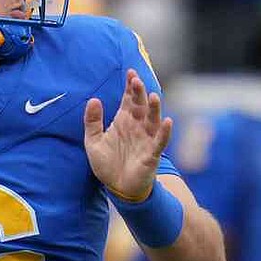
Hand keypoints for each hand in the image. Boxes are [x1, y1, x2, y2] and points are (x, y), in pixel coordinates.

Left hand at [84, 69, 172, 200]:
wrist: (117, 188)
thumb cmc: (107, 164)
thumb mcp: (93, 141)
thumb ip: (92, 121)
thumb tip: (94, 99)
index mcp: (123, 121)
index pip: (129, 99)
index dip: (130, 86)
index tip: (130, 72)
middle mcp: (137, 127)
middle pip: (141, 106)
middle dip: (140, 93)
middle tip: (136, 80)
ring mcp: (146, 139)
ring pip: (153, 120)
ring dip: (154, 108)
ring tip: (153, 96)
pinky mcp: (152, 154)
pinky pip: (160, 141)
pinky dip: (165, 132)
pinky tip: (168, 121)